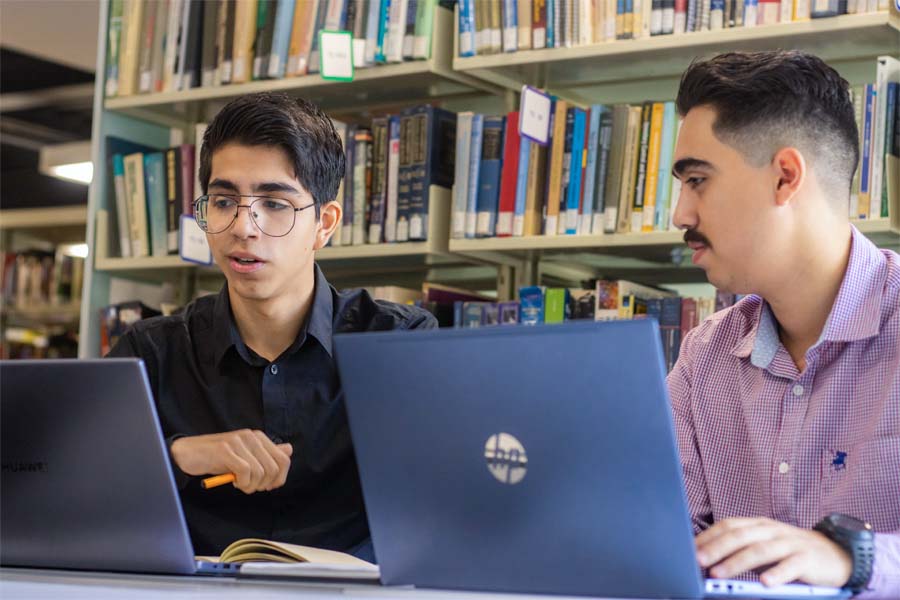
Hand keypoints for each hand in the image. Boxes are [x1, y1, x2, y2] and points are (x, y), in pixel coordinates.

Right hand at [170, 430, 292, 493]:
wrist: (187, 453)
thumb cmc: (217, 458)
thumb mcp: (245, 456)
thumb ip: (266, 454)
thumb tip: (289, 449)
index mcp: (258, 437)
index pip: (283, 459)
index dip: (279, 478)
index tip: (267, 486)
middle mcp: (251, 436)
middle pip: (274, 468)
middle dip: (264, 484)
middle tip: (250, 487)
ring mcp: (238, 442)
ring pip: (260, 472)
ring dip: (251, 485)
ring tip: (240, 484)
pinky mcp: (225, 450)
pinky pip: (245, 472)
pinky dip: (242, 482)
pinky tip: (234, 481)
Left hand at [696, 517, 851, 587]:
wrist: (837, 554)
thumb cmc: (791, 552)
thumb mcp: (765, 547)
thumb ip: (742, 551)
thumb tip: (710, 561)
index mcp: (759, 525)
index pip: (728, 526)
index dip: (708, 536)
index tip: (689, 549)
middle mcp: (772, 530)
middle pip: (740, 536)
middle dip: (716, 548)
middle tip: (697, 561)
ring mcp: (790, 543)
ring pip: (760, 550)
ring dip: (736, 563)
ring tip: (718, 574)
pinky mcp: (808, 559)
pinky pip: (791, 566)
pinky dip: (777, 574)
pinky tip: (765, 583)